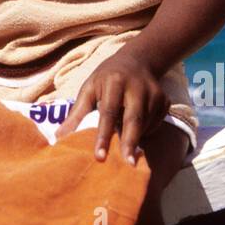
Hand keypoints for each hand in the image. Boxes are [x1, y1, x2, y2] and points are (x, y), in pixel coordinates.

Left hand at [55, 46, 166, 163]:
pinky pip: (155, 124)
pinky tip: (137, 129)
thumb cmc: (106, 78)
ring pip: (145, 124)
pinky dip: (145, 132)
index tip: (99, 156)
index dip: (103, 135)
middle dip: (129, 142)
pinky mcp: (165, 100)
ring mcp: (154, 93)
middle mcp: (136, 86)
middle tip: (127, 165)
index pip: (108, 112)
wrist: (136, 60)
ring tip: (127, 149)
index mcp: (114, 81)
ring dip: (135, 138)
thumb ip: (76, 113)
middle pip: (134, 119)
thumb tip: (59, 138)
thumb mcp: (89, 88)